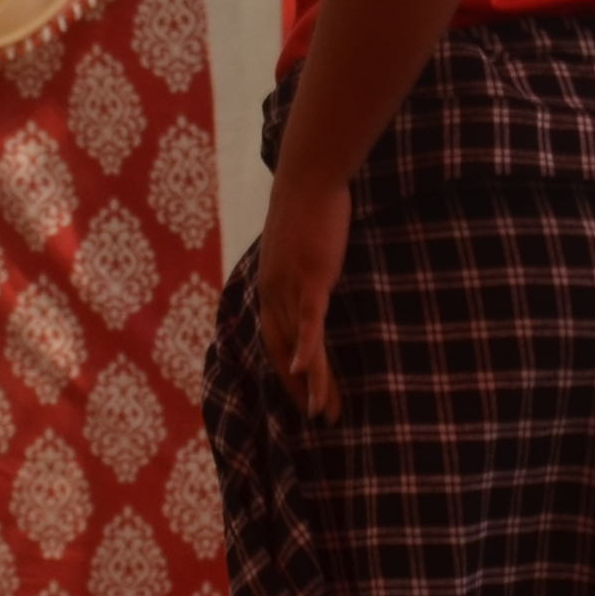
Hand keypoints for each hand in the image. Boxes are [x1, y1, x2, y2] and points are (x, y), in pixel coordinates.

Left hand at [254, 173, 351, 420]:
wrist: (307, 177)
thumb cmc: (308, 207)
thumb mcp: (298, 245)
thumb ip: (299, 266)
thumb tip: (310, 275)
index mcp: (269, 288)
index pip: (274, 342)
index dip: (286, 373)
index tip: (302, 398)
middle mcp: (272, 294)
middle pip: (284, 352)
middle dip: (301, 389)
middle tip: (320, 418)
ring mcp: (290, 287)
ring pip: (298, 345)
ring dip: (312, 381)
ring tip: (324, 411)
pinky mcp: (310, 278)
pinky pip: (309, 320)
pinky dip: (306, 347)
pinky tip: (306, 371)